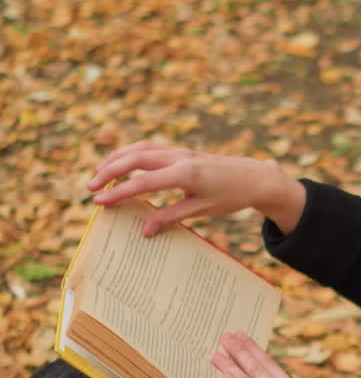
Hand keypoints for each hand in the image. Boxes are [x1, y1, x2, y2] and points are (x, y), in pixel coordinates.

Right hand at [88, 143, 304, 235]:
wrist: (253, 177)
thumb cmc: (230, 197)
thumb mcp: (201, 211)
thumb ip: (171, 218)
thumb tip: (144, 231)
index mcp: (185, 175)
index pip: (143, 182)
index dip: (118, 192)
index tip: (99, 201)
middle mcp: (179, 158)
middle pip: (135, 159)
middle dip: (109, 171)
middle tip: (90, 188)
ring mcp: (179, 151)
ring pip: (139, 148)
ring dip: (116, 158)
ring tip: (98, 173)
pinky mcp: (180, 150)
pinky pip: (149, 147)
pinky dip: (130, 153)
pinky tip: (119, 163)